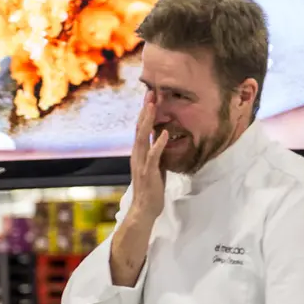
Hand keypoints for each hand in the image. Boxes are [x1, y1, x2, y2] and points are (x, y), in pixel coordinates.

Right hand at [129, 91, 168, 221]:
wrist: (144, 210)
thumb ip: (157, 153)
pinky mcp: (149, 173)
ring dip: (148, 122)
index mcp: (139, 154)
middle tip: (149, 94)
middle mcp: (137, 156)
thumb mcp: (155, 167)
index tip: (149, 98)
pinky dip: (159, 143)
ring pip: (143, 139)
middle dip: (144, 111)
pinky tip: (165, 133)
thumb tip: (162, 140)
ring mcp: (142, 164)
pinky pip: (154, 155)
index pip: (140, 130)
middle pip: (139, 129)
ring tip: (153, 107)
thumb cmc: (151, 190)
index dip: (144, 114)